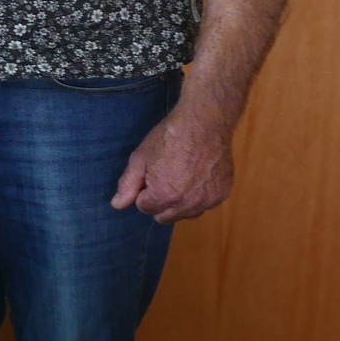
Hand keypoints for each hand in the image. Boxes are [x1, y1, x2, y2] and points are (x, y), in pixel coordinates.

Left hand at [114, 105, 235, 222]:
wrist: (204, 124)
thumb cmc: (168, 138)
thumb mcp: (140, 159)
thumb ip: (127, 185)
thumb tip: (117, 205)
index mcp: (164, 196)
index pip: (145, 208)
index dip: (144, 191)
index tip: (150, 175)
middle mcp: (188, 204)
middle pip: (164, 216)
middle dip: (159, 201)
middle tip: (163, 177)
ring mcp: (208, 201)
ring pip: (185, 214)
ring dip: (179, 203)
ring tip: (180, 177)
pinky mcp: (222, 195)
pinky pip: (204, 206)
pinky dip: (198, 197)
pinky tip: (196, 178)